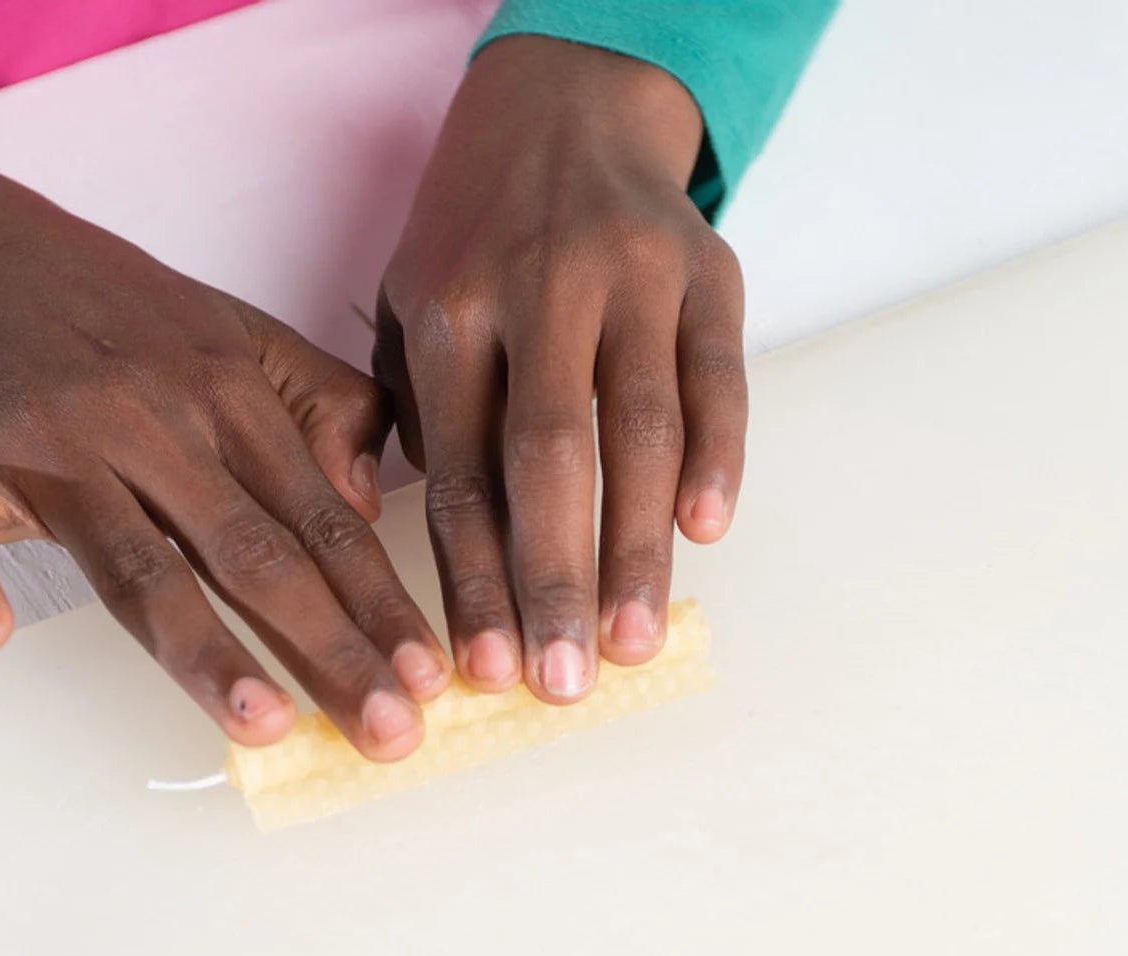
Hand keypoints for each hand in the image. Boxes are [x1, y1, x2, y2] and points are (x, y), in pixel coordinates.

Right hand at [0, 161, 449, 754]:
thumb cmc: (120, 315)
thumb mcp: (242, 338)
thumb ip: (325, 411)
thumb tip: (371, 503)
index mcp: (231, 397)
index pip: (323, 521)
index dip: (381, 605)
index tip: (432, 677)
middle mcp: (153, 424)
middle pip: (252, 556)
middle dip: (329, 647)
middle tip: (389, 730)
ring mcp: (56, 443)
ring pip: (136, 561)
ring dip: (201, 648)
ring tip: (262, 723)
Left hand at [373, 35, 746, 703]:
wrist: (567, 101)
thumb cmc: (479, 231)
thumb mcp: (409, 299)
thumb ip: (411, 413)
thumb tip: (416, 540)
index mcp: (451, 311)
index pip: (465, 472)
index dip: (476, 580)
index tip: (487, 667)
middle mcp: (540, 291)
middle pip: (552, 460)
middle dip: (556, 581)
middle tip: (564, 680)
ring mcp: (630, 280)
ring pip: (641, 430)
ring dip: (639, 549)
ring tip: (632, 641)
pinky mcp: (706, 275)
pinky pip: (718, 379)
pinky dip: (717, 458)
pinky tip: (705, 533)